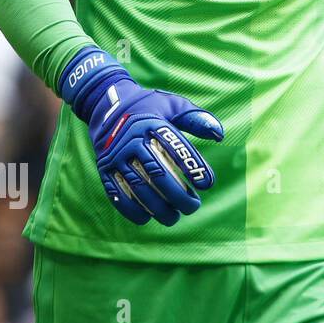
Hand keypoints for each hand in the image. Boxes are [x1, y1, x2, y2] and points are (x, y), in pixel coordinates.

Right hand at [59, 47, 222, 226]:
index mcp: (152, 124)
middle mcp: (132, 140)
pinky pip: (115, 193)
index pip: (175, 147)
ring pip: (137, 187)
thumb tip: (219, 133)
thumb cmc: (150, 107)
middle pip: (157, 173)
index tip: (207, 184)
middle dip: (177, 195)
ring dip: (156, 207)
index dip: (192, 166)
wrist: (106, 104)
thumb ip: (195, 118)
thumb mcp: (173, 104)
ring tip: (174, 218)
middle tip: (193, 207)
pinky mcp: (104, 168)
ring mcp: (115, 156)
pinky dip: (130, 209)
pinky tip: (146, 218)